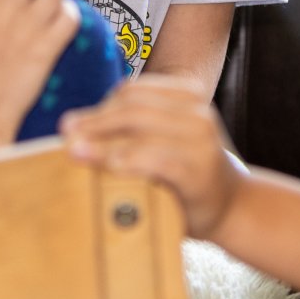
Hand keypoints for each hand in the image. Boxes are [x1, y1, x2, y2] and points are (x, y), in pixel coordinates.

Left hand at [61, 77, 244, 239]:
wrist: (233, 206)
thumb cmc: (187, 173)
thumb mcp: (165, 140)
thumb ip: (133, 128)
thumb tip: (75, 128)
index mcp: (188, 96)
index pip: (133, 92)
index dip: (99, 106)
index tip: (72, 124)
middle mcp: (197, 112)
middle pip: (133, 109)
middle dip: (95, 122)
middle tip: (65, 135)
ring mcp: (200, 140)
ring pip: (141, 131)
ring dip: (103, 141)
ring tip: (76, 152)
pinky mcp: (198, 169)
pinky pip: (157, 160)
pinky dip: (130, 161)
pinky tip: (110, 167)